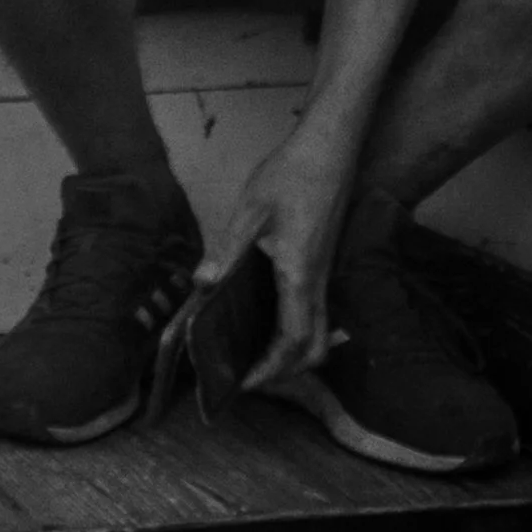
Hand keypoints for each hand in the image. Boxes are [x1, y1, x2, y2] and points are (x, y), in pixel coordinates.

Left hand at [195, 131, 350, 389]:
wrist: (329, 147)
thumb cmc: (291, 175)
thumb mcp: (251, 211)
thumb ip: (227, 251)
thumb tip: (202, 285)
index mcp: (299, 275)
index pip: (292, 341)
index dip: (270, 369)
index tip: (244, 383)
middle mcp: (317, 281)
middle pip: (315, 347)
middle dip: (286, 370)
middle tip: (249, 373)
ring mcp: (324, 273)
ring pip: (320, 331)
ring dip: (294, 352)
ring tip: (257, 351)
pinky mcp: (323, 261)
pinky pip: (316, 309)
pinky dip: (297, 328)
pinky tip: (269, 316)